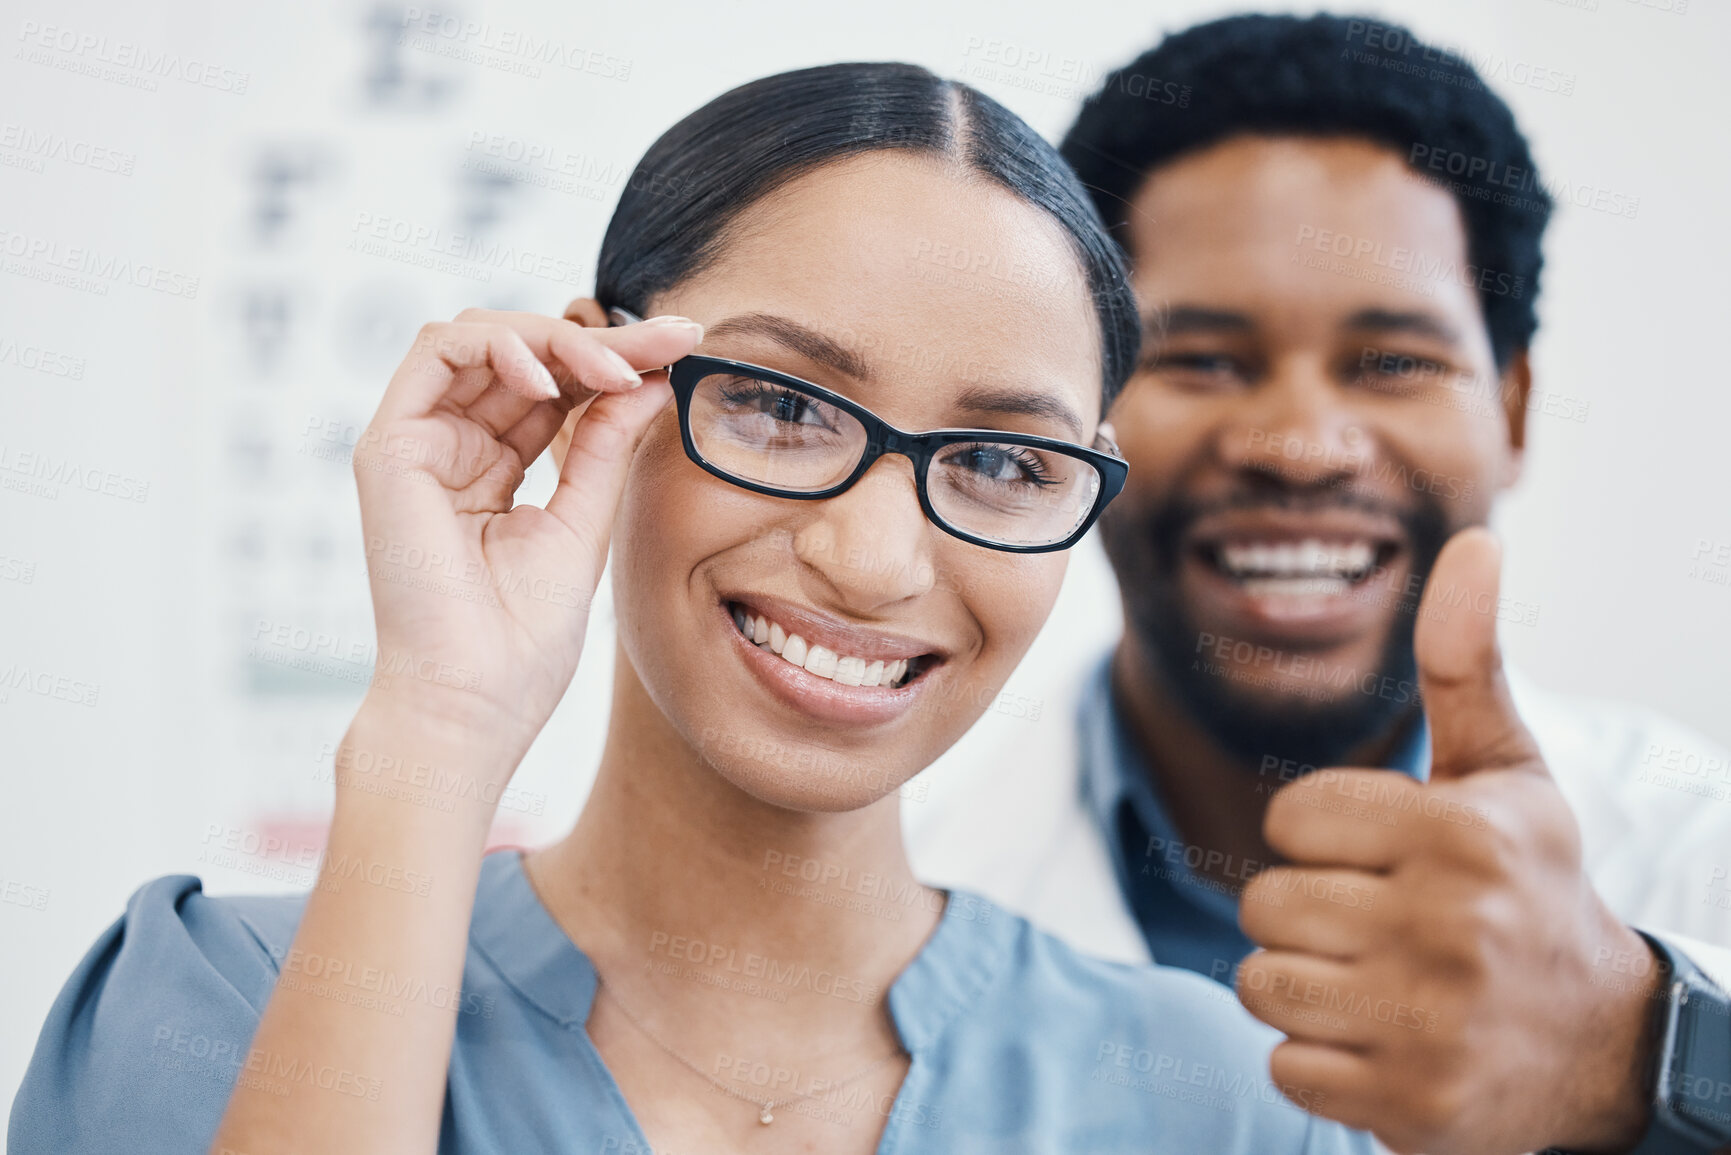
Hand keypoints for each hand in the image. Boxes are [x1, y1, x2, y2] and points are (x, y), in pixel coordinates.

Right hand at [352, 308, 702, 774]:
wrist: (476, 701)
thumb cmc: (523, 639)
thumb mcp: (585, 519)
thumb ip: (606, 444)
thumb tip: (651, 378)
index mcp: (494, 470)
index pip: (555, 388)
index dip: (616, 361)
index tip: (683, 347)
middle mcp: (451, 449)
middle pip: (523, 354)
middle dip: (601, 340)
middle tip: (670, 339)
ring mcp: (418, 445)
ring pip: (480, 336)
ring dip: (557, 337)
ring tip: (617, 368)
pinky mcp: (389, 446)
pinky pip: (436, 350)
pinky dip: (500, 344)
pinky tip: (552, 376)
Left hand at [1236, 528, 1660, 1154]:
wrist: (1597, 1046)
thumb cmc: (1528, 887)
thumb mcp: (1505, 772)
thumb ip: (1466, 662)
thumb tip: (1475, 540)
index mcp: (1463, 834)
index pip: (1294, 817)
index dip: (1322, 838)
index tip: (1381, 858)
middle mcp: (1451, 925)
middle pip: (1265, 903)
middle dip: (1307, 914)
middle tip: (1380, 927)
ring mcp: (1431, 1022)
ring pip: (1262, 982)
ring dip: (1303, 986)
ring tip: (1377, 980)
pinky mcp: (1412, 1103)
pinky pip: (1284, 1065)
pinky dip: (1318, 1058)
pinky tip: (1384, 1041)